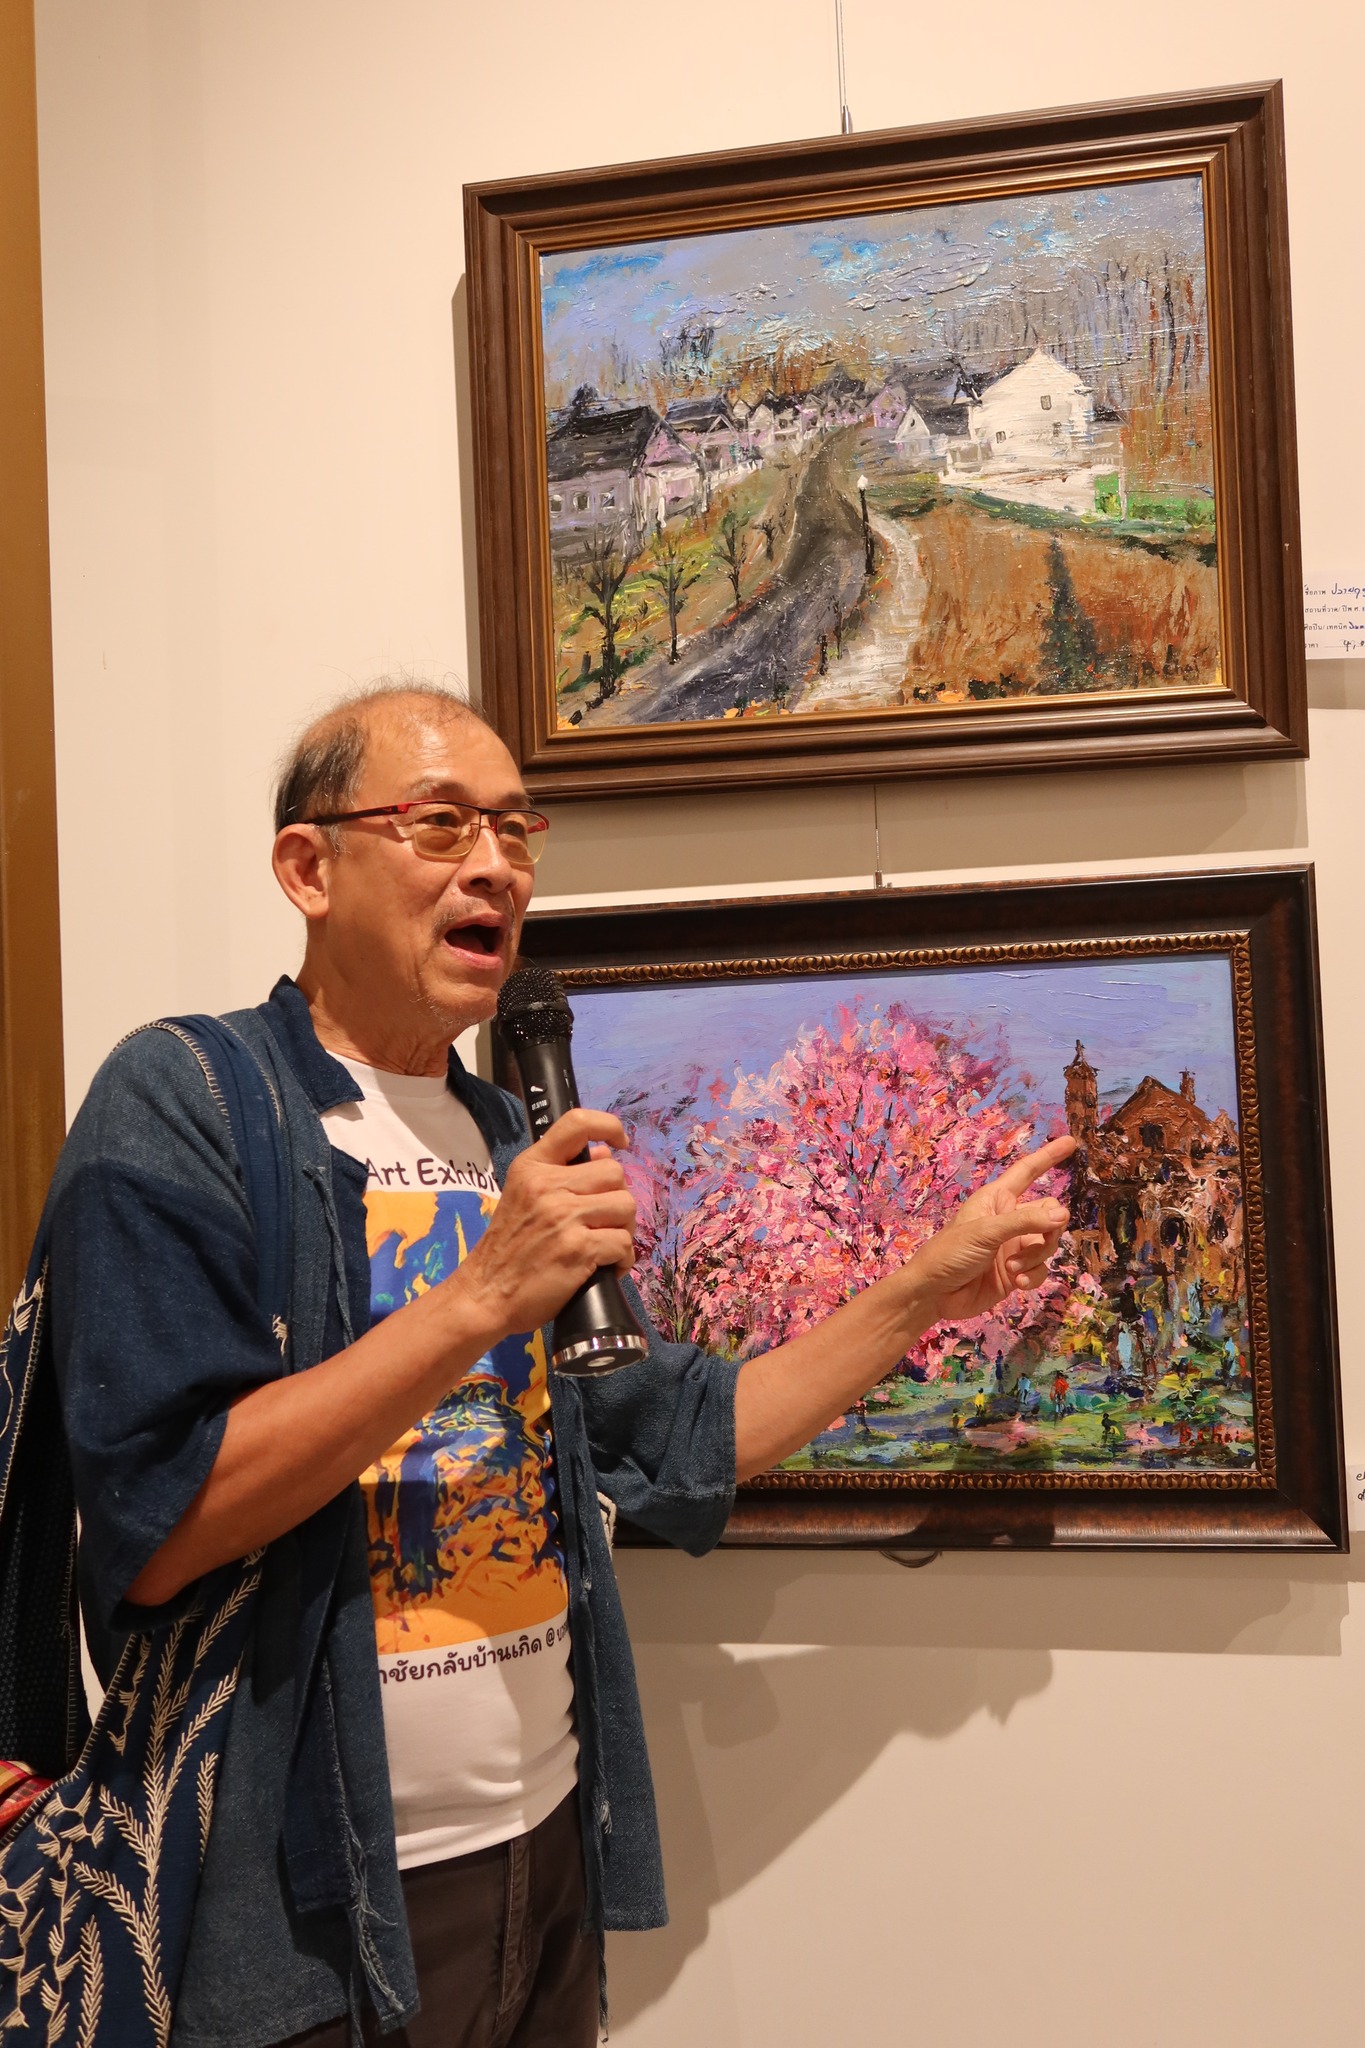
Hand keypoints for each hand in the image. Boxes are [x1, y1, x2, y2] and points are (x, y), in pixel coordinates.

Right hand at [455, 1109, 636, 1340]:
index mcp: (532, 1167)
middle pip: (615, 1172)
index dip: (608, 1126)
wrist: (485, 1294)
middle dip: (617, 1198)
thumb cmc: (508, 1248)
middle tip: (603, 1222)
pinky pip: (623, 1243)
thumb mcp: (525, 1197)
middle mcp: (547, 1185)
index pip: (576, 1123)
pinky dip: (622, 1260)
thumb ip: (562, 1173)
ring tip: (605, 1244)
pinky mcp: (578, 1249)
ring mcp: (563, 1217)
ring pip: (626, 1206)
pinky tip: (606, 1268)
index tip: (620, 1142)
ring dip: (623, 1229)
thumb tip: (605, 1152)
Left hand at [906, 1135, 1075, 1325]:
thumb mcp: (985, 1232)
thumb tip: (1063, 1214)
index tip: (1070, 1142)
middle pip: (1050, 1214)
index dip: (1048, 1157)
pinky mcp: (1017, 1272)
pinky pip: (1041, 1269)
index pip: (1027, 1172)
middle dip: (1050, 1228)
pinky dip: (1032, 1276)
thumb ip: (1024, 1222)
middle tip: (1038, 1240)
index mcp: (998, 1199)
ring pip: (1048, 1244)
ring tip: (1011, 1268)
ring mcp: (1015, 1247)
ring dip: (1035, 1257)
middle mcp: (1010, 1220)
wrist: (935, 1294)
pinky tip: (1016, 1283)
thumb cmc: (949, 1252)